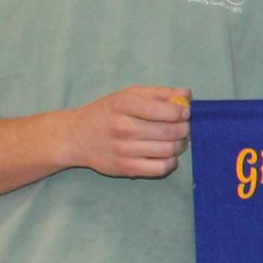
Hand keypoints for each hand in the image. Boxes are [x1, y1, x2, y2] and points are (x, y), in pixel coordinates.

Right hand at [72, 85, 189, 177]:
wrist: (76, 136)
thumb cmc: (107, 112)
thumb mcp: (128, 95)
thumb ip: (159, 93)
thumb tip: (187, 94)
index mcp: (124, 105)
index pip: (163, 110)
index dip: (181, 112)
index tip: (185, 113)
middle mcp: (123, 127)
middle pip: (169, 131)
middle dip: (184, 129)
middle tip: (184, 128)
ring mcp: (123, 149)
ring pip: (168, 150)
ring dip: (180, 145)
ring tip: (178, 140)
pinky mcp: (125, 168)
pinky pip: (159, 168)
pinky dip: (171, 162)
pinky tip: (168, 155)